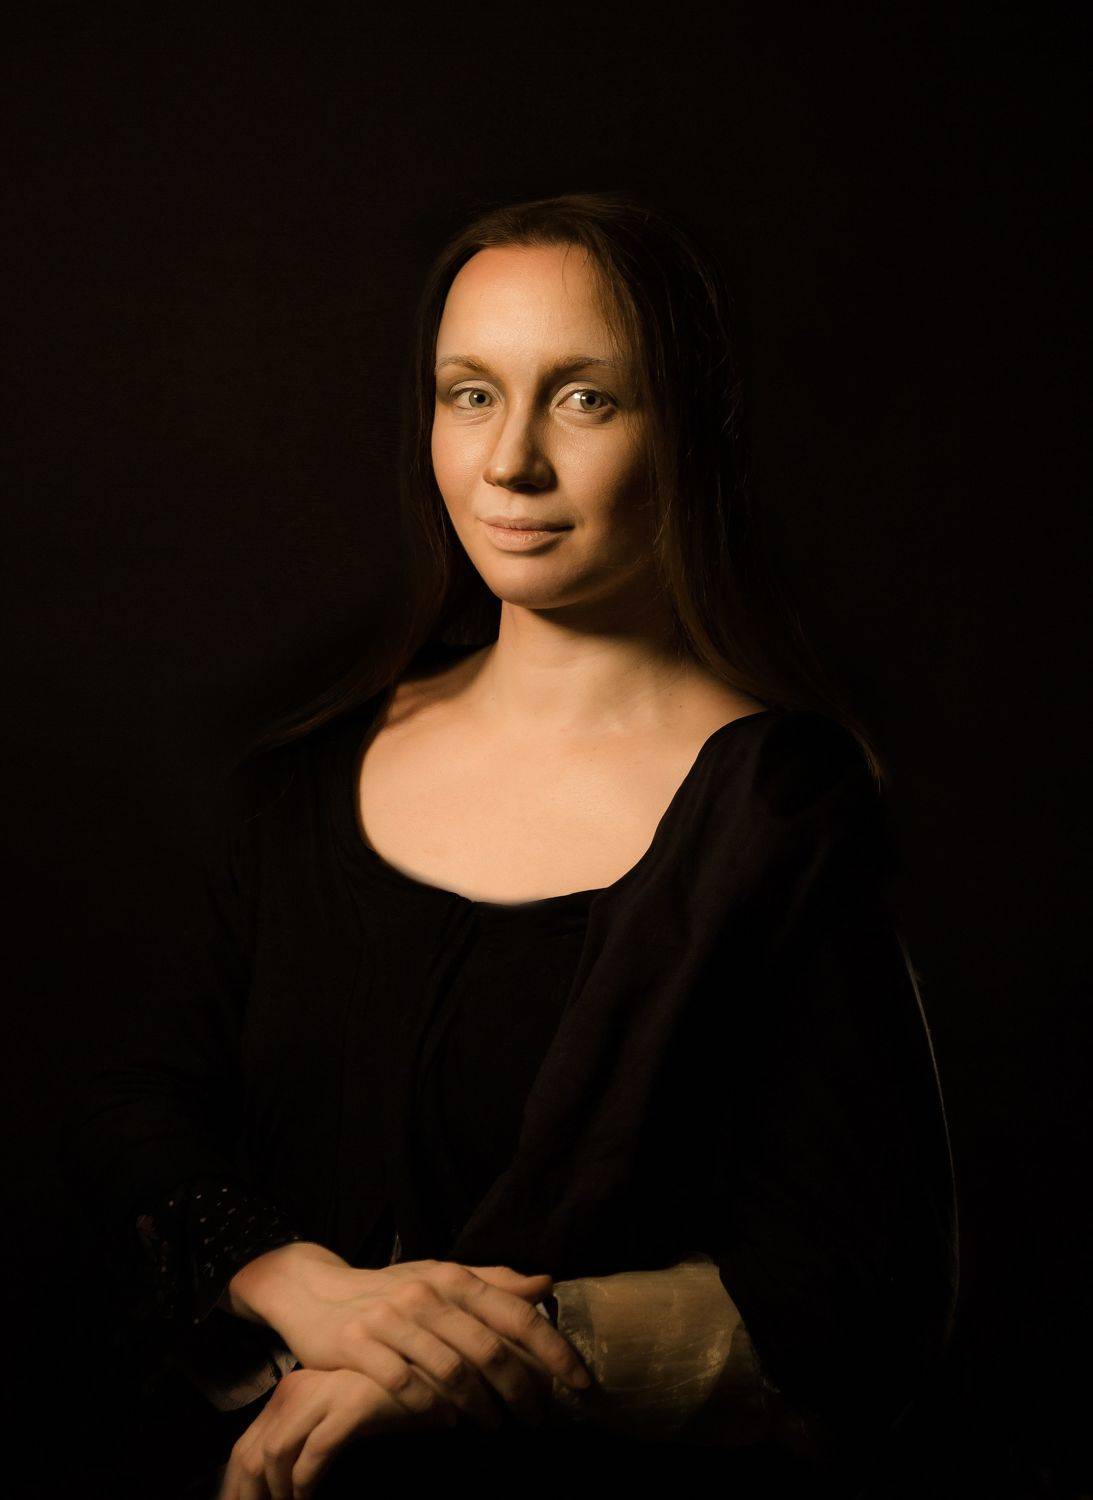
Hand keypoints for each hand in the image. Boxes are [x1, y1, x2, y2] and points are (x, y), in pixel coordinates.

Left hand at [215, 1364, 450, 1499]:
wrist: (431, 1372)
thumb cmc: (381, 1401)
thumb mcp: (332, 1414)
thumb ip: (303, 1435)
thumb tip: (270, 1481)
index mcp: (290, 1390)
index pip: (246, 1446)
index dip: (238, 1486)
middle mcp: (299, 1386)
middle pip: (251, 1452)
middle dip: (248, 1495)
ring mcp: (324, 1393)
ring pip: (275, 1453)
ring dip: (277, 1493)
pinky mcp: (351, 1404)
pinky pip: (313, 1453)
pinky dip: (306, 1484)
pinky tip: (310, 1499)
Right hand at [225, 1247, 591, 1431]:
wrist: (315, 1292)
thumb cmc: (390, 1290)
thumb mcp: (440, 1278)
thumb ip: (493, 1283)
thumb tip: (545, 1285)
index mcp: (453, 1277)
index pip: (515, 1313)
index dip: (552, 1349)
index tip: (580, 1383)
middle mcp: (426, 1294)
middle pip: (488, 1348)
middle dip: (521, 1389)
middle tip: (538, 1420)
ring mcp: (390, 1319)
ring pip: (449, 1370)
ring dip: (480, 1406)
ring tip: (495, 1427)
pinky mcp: (357, 1345)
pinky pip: (402, 1384)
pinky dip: (429, 1408)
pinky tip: (445, 1422)